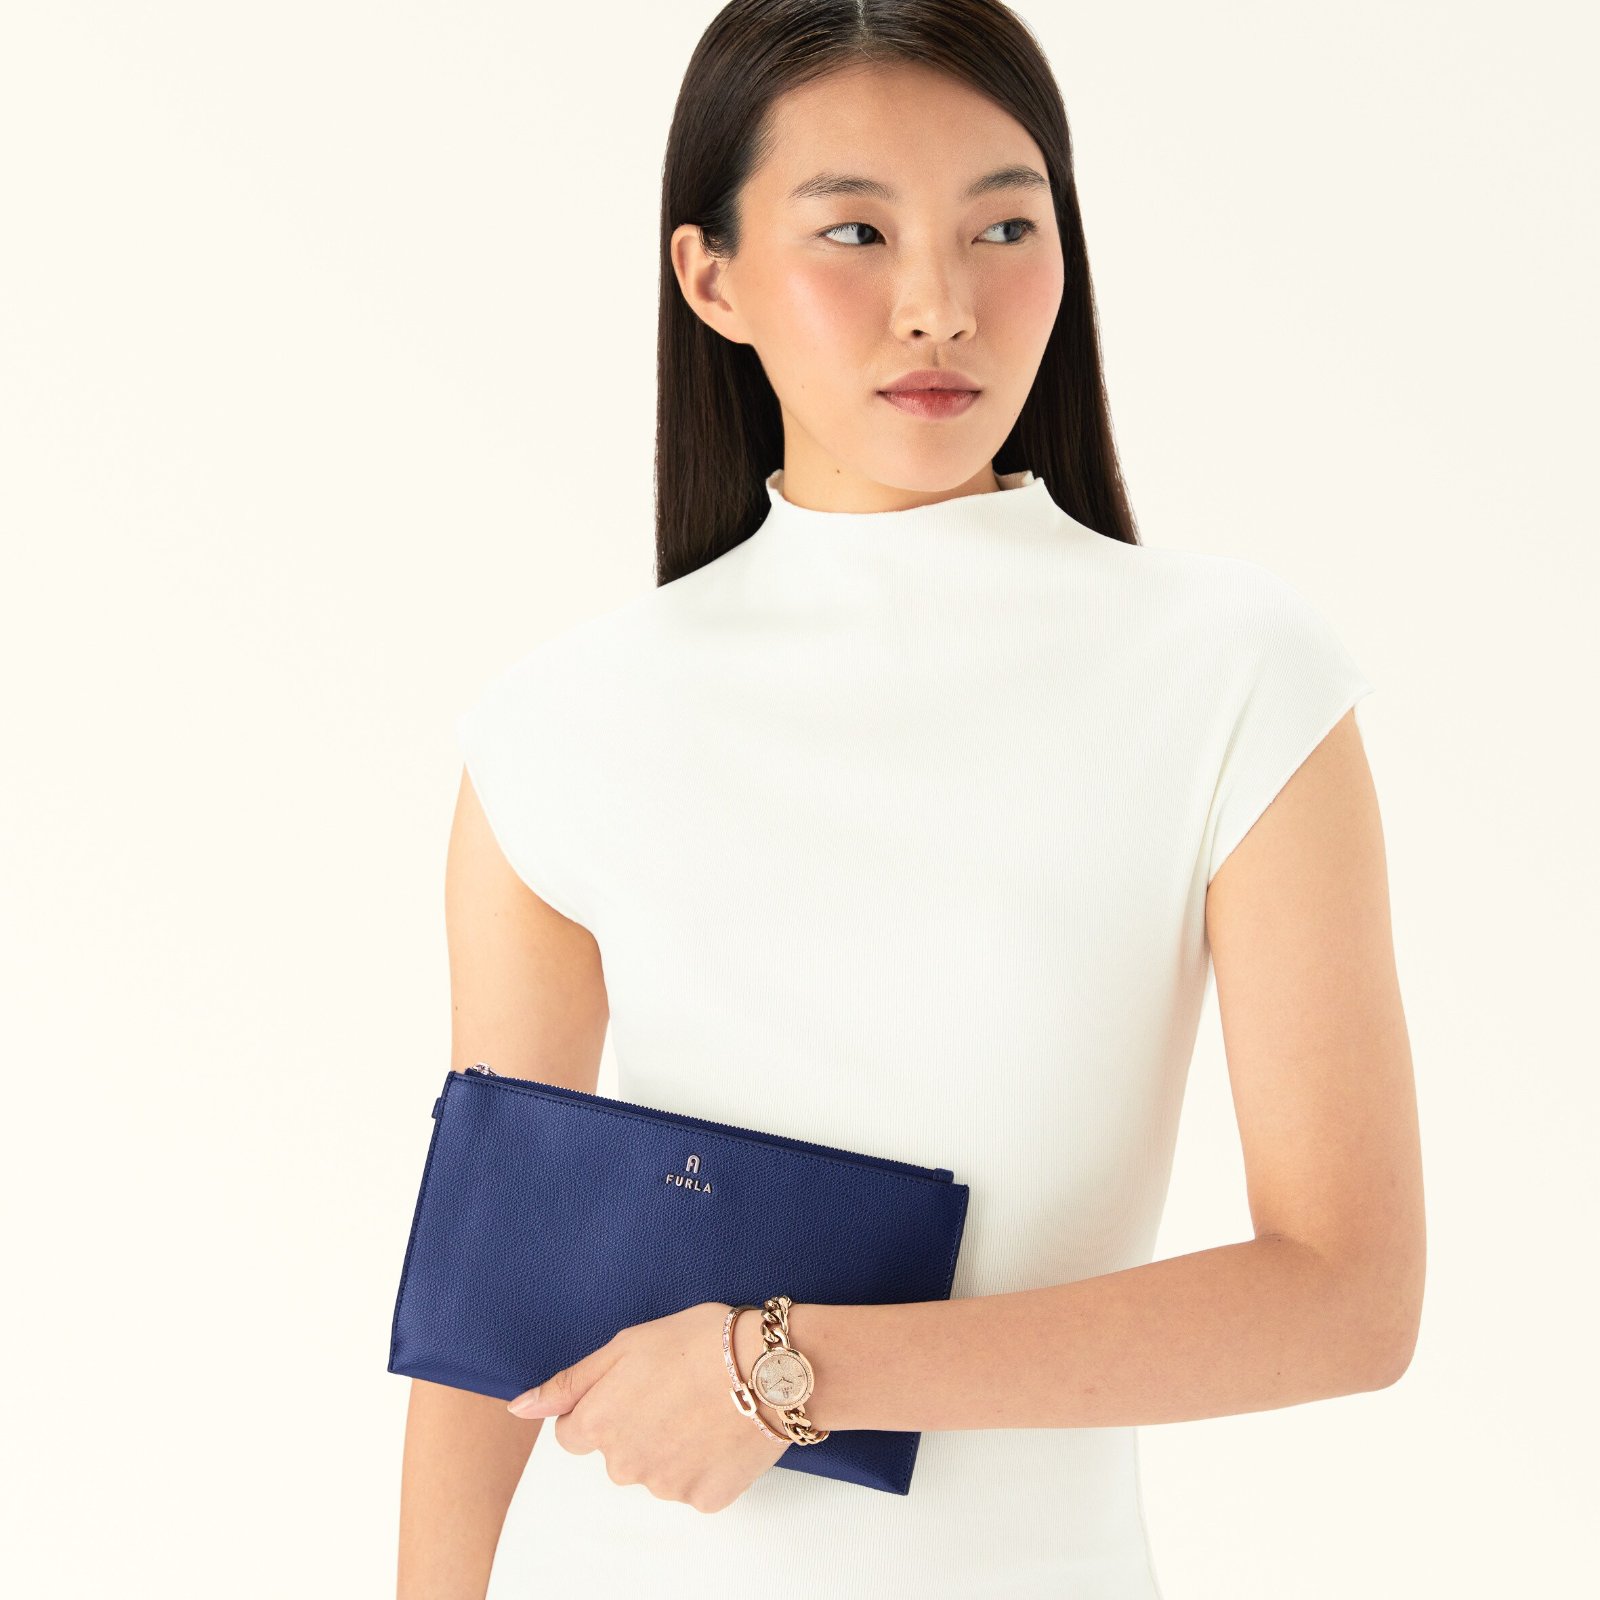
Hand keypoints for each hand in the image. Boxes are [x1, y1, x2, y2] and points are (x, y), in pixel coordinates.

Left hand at [504, 1300, 790, 1512]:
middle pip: (615, 1454)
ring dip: (671, 1445)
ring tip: (704, 1404)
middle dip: (637, 1426)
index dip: (602, 1405)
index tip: (634, 1386)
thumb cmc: (701, 1342)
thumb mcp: (626, 1345)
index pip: (572, 1434)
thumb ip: (570, 1382)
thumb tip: (520, 1408)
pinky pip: (693, 1486)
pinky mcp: (705, 1500)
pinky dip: (704, 1463)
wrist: (770, 1367)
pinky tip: (722, 1430)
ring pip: (655, 1471)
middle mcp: (625, 1464)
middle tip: (675, 1389)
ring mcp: (666, 1487)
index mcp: (599, 1423)